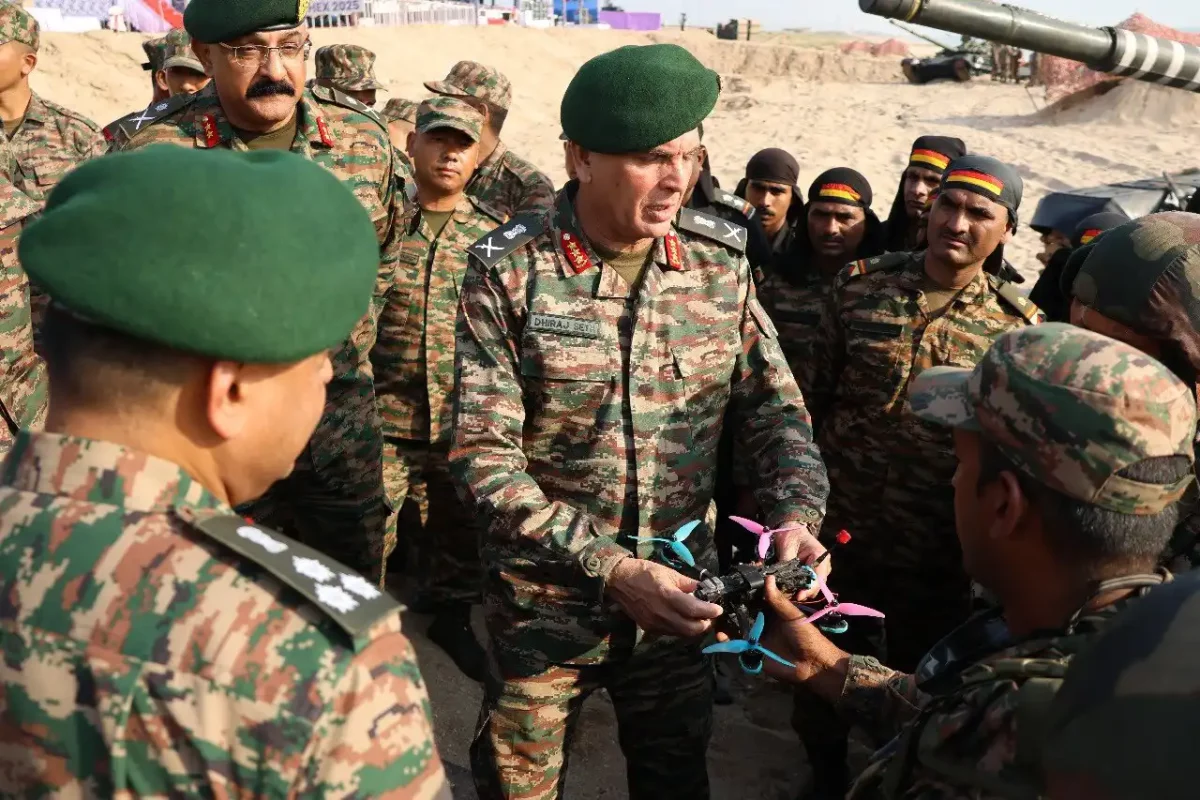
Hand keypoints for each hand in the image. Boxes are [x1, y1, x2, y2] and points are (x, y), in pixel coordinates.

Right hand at [607, 558, 723, 636]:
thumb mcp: (668, 572)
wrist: (619, 581)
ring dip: (693, 628)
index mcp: (667, 595)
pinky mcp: (649, 628)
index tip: (718, 609)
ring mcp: (654, 623)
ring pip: (681, 634)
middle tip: (709, 616)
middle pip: (690, 629)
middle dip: (704, 624)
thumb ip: (687, 584)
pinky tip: (682, 619)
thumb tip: (703, 589)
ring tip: (698, 618)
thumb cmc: (644, 572)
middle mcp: (661, 613)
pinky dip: (681, 629)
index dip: (709, 611)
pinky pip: (671, 632)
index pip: (694, 610)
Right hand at [722, 576, 848, 697]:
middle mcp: (761, 622)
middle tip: (714, 598)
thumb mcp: (793, 615)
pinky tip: (720, 635)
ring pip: (736, 627)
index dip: (743, 590)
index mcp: (772, 611)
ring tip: (713, 617)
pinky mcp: (752, 652)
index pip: (754, 597)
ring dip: (724, 623)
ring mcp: (755, 636)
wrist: (812, 665)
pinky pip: (736, 645)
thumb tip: (768, 577)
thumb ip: (778, 600)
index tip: (731, 579)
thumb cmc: (806, 636)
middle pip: (741, 612)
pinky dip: (727, 641)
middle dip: (728, 606)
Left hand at [774, 525, 829, 601]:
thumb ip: (786, 563)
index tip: (799, 596)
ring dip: (802, 591)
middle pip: (817, 585)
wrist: (791, 528)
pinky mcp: (813, 572)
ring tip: (788, 593)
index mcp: (821, 556)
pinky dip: (800, 587)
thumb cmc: (790, 534)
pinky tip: (790, 588)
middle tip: (789, 596)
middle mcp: (823, 565)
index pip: (818, 577)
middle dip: (804, 592)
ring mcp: (820, 570)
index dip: (809, 589)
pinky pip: (808, 584)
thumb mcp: (786, 547)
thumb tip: (781, 580)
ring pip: (813, 587)